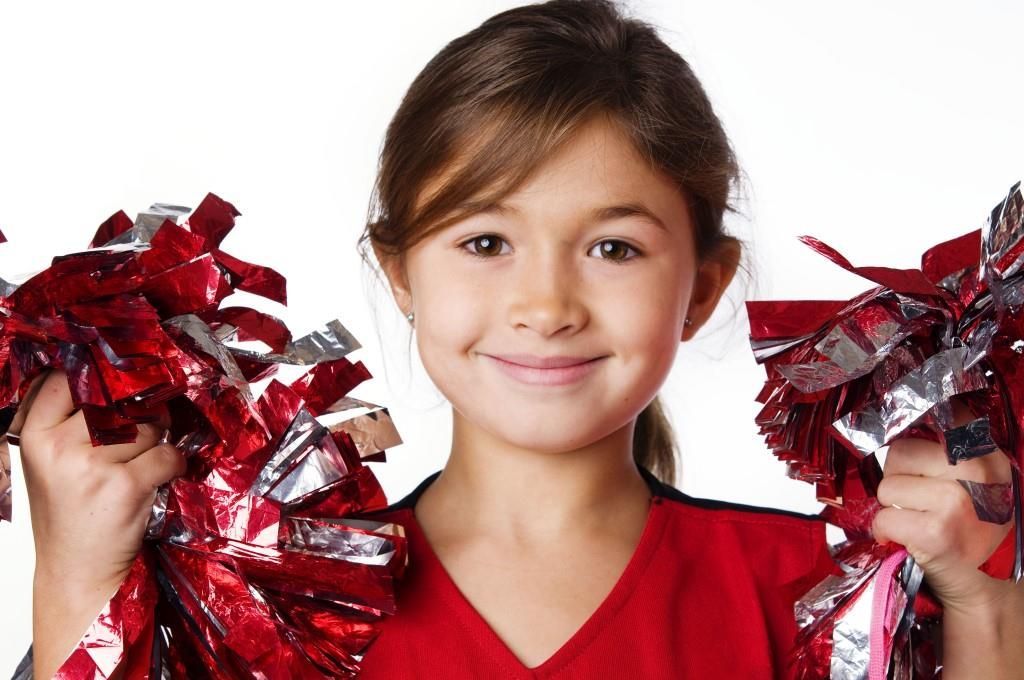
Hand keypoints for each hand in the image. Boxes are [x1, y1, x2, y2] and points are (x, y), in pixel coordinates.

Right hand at [8, 368, 184, 676]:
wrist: (76, 571)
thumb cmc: (69, 512)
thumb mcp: (52, 462)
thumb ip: (72, 421)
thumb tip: (122, 379)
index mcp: (35, 435)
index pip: (66, 379)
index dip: (98, 380)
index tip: (114, 390)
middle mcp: (59, 446)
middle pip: (118, 401)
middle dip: (138, 414)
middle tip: (137, 437)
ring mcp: (92, 466)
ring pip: (148, 426)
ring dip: (157, 442)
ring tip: (141, 464)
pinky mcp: (125, 486)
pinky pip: (167, 455)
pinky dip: (173, 465)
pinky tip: (158, 479)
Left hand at [872, 396, 1015, 614]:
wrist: (980, 583)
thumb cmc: (966, 526)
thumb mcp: (974, 482)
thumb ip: (948, 449)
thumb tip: (901, 418)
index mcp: (988, 456)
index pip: (945, 417)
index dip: (917, 432)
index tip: (915, 449)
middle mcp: (978, 474)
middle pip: (901, 451)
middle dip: (898, 477)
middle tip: (917, 500)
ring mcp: (956, 502)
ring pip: (887, 486)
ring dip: (891, 505)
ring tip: (916, 519)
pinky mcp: (935, 532)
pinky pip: (883, 518)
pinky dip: (884, 531)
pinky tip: (905, 538)